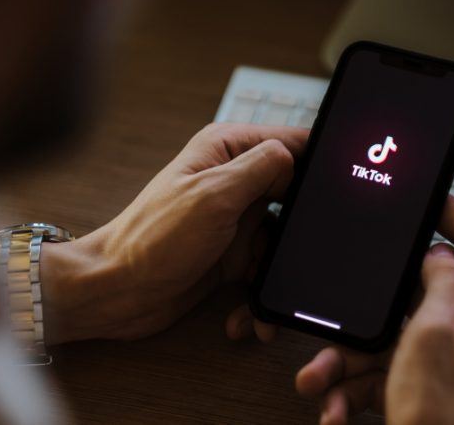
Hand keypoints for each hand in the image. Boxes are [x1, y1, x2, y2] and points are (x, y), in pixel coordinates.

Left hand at [39, 123, 307, 344]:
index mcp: (227, 150)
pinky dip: (261, 288)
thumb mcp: (215, 195)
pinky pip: (266, 263)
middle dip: (299, 225)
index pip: (289, 141)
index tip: (334, 190)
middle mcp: (234, 179)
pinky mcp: (234, 250)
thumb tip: (296, 155)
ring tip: (264, 289)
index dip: (315, 163)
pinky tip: (248, 311)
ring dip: (278, 265)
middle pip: (293, 192)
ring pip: (284, 234)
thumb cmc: (153, 239)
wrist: (119, 293)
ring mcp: (235, 216)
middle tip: (302, 248)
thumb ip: (261, 167)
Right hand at [295, 198, 453, 424]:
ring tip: (319, 379)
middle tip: (346, 309)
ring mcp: (453, 363)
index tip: (429, 195)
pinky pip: (388, 373)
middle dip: (373, 308)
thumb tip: (439, 253)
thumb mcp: (436, 334)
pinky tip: (337, 409)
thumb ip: (441, 281)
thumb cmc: (448, 421)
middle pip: (421, 295)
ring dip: (351, 358)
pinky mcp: (429, 389)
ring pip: (393, 338)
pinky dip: (358, 389)